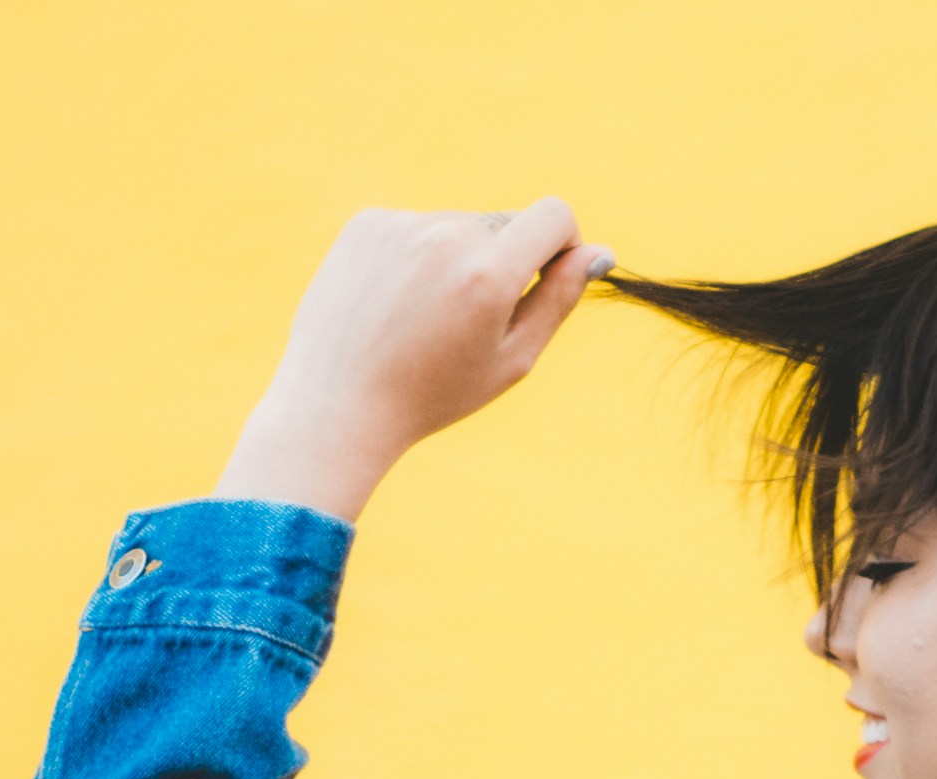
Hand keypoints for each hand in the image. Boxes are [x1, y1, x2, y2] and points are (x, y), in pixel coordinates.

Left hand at [213, 199, 612, 521]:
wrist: (338, 404)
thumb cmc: (434, 394)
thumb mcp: (512, 358)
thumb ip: (559, 299)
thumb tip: (598, 251)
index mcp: (489, 274)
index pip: (554, 214)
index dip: (563, 243)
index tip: (548, 276)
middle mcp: (447, 237)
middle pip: (506, 224)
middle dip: (505, 262)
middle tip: (470, 323)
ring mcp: (403, 226)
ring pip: (459, 226)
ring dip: (458, 261)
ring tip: (424, 319)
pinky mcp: (368, 224)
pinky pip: (416, 227)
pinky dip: (417, 258)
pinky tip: (394, 304)